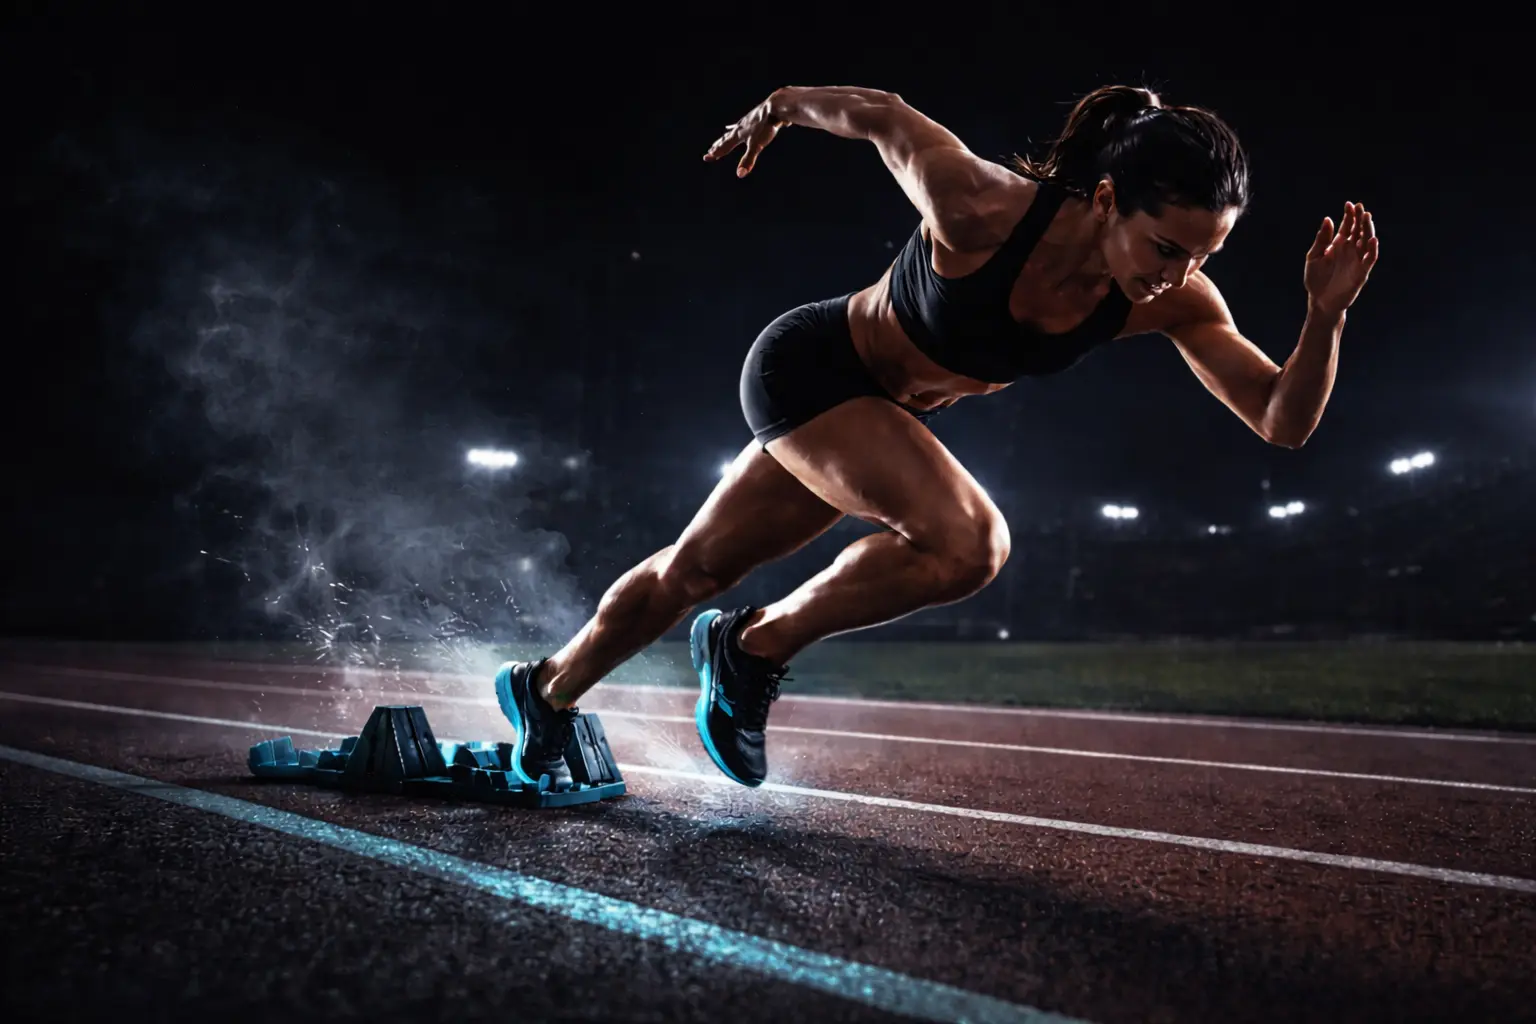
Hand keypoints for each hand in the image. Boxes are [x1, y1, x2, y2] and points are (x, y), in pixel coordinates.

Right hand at [703, 94, 787, 177]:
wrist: (776, 108)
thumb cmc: (766, 127)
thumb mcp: (757, 146)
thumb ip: (748, 160)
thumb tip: (740, 174)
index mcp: (738, 134)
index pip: (724, 146)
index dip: (715, 153)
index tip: (706, 157)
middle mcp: (740, 128)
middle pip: (726, 139)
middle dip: (718, 146)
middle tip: (710, 151)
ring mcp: (746, 122)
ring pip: (733, 131)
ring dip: (726, 137)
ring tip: (720, 138)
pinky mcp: (754, 118)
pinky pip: (741, 124)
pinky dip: (736, 127)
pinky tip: (736, 125)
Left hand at [1304, 201, 1379, 315]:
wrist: (1320, 301)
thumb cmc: (1316, 279)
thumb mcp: (1314, 257)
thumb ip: (1321, 239)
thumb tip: (1328, 219)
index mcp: (1338, 245)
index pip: (1347, 226)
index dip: (1349, 215)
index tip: (1349, 204)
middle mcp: (1350, 250)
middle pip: (1358, 230)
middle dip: (1359, 218)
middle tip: (1360, 207)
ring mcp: (1357, 260)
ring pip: (1366, 241)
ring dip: (1368, 229)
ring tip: (1366, 217)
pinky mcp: (1362, 272)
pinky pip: (1370, 259)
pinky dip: (1372, 249)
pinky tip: (1371, 239)